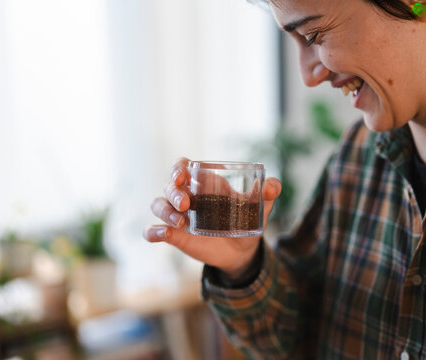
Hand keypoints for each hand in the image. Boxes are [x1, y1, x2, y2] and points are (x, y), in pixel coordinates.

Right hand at [143, 157, 281, 277]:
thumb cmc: (248, 221)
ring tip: (180, 221)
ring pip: (158, 205)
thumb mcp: (260, 208)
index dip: (178, 167)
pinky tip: (162, 234)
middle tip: (187, 203)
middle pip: (170, 186)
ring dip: (165, 210)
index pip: (182, 167)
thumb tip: (272, 185)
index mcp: (204, 183)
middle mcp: (187, 197)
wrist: (243, 251)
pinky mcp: (175, 236)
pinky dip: (153, 231)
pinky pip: (153, 231)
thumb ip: (267, 194)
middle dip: (174, 191)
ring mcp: (179, 216)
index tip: (183, 175)